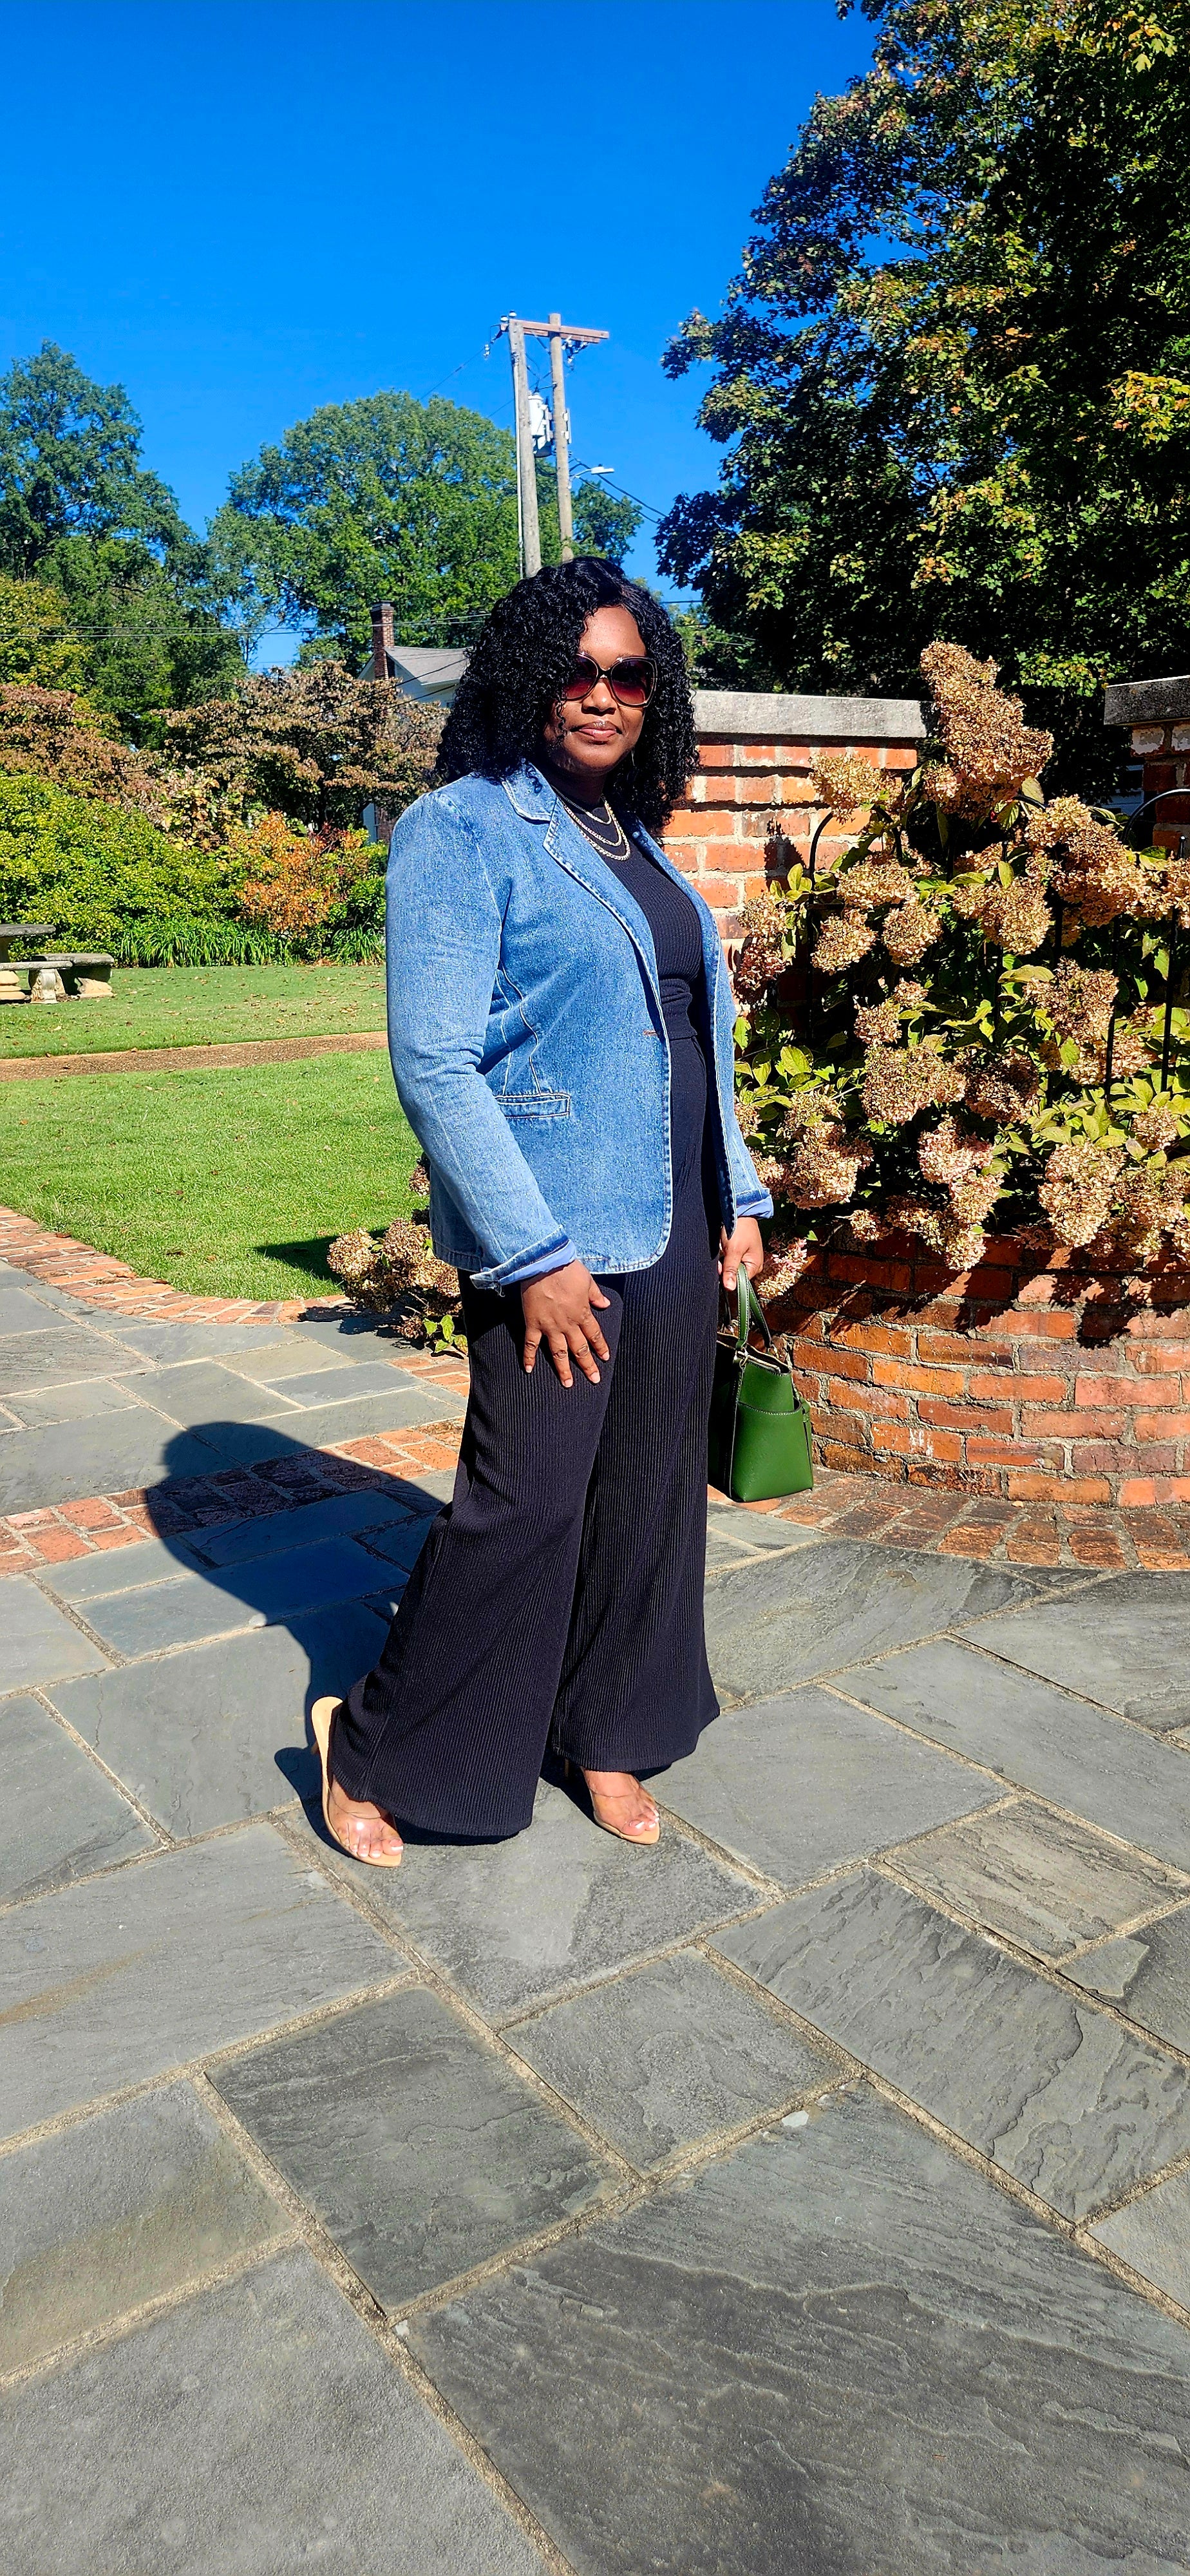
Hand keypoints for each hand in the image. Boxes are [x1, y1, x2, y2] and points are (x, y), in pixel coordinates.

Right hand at [522, 1261, 611, 1387]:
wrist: (542, 1264)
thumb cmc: (566, 1269)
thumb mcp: (587, 1280)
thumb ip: (595, 1295)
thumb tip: (606, 1305)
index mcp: (582, 1313)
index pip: (594, 1335)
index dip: (600, 1347)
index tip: (605, 1358)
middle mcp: (567, 1324)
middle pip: (579, 1349)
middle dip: (588, 1365)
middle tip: (594, 1379)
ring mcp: (549, 1326)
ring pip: (558, 1352)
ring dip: (563, 1369)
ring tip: (568, 1384)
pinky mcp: (532, 1323)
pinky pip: (530, 1344)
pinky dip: (529, 1357)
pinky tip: (529, 1370)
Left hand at [719, 1218, 763, 1292]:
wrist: (739, 1209)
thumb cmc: (740, 1228)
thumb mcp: (734, 1250)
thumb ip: (731, 1270)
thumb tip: (730, 1288)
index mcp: (755, 1266)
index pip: (740, 1282)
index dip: (728, 1277)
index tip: (721, 1268)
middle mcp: (752, 1264)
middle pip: (734, 1275)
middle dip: (724, 1268)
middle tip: (721, 1254)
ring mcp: (745, 1258)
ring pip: (730, 1267)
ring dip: (723, 1261)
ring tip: (723, 1249)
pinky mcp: (739, 1252)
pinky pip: (729, 1260)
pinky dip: (723, 1255)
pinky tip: (722, 1247)